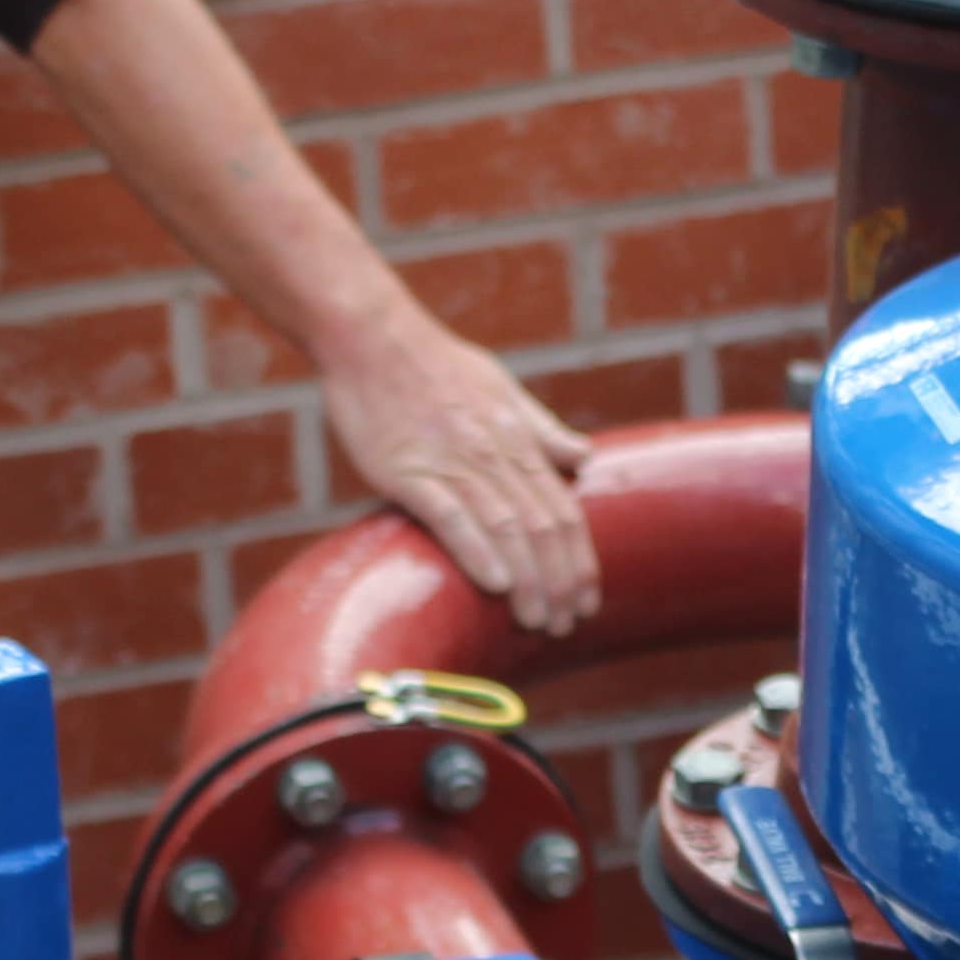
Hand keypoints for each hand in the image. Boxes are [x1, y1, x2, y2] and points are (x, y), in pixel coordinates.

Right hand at [321, 320, 600, 632]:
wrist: (372, 334)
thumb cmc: (435, 363)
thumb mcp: (501, 388)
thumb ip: (541, 429)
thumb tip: (584, 457)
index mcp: (517, 438)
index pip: (562, 509)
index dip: (579, 560)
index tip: (587, 600)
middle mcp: (493, 453)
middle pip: (541, 526)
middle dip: (559, 581)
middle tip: (566, 624)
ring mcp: (451, 461)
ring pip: (504, 526)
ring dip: (526, 579)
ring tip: (537, 621)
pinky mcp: (407, 469)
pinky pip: (449, 514)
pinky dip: (475, 549)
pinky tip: (494, 583)